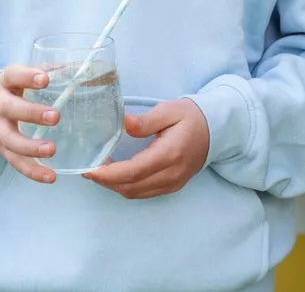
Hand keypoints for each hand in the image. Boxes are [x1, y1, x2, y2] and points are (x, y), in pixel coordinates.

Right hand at [0, 65, 62, 183]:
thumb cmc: (11, 89)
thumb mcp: (21, 76)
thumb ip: (49, 71)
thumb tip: (83, 67)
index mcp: (5, 83)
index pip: (13, 76)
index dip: (27, 76)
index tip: (45, 79)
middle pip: (10, 109)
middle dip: (31, 113)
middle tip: (55, 117)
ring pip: (11, 140)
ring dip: (31, 147)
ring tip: (51, 150)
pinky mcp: (2, 149)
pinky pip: (16, 162)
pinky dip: (33, 171)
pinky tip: (50, 177)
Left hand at [81, 98, 209, 199]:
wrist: (216, 130)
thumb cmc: (192, 117)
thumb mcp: (170, 110)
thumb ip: (147, 120)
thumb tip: (124, 123)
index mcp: (170, 154)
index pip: (133, 172)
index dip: (107, 174)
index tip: (89, 168)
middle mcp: (171, 174)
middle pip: (130, 187)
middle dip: (105, 181)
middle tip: (88, 168)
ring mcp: (172, 183)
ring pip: (135, 193)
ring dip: (114, 185)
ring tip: (99, 171)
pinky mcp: (172, 186)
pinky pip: (143, 193)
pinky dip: (126, 186)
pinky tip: (117, 175)